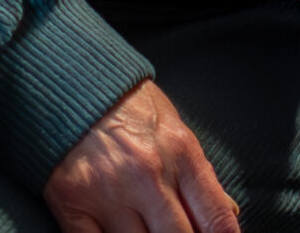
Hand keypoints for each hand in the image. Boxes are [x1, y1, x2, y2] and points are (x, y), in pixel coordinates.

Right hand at [45, 80, 240, 232]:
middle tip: (174, 231)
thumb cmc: (127, 105)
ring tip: (145, 227)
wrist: (72, 82)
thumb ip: (200, 174)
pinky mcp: (73, 204)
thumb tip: (228, 212)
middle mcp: (147, 175)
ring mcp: (109, 193)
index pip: (217, 219)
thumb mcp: (174, 127)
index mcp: (180, 152)